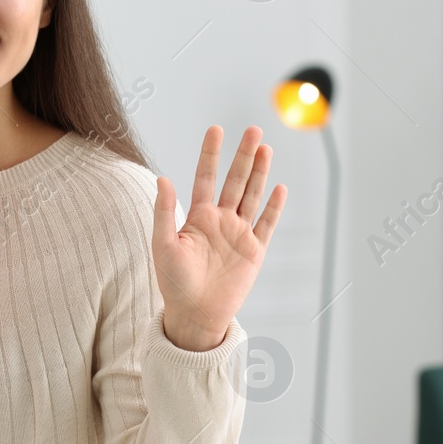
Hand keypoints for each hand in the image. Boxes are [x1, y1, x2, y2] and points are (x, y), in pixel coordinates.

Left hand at [152, 125, 286, 350]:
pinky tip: (279, 188)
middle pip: (235, 180)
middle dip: (243, 155)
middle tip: (252, 129)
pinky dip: (273, 207)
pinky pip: (266, 224)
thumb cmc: (173, 282)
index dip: (211, 154)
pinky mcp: (254, 251)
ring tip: (265, 148)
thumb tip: (163, 178)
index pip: (206, 177)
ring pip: (252, 196)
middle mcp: (220, 220)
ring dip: (259, 173)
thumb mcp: (163, 245)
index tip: (216, 129)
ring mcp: (239, 234)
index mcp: (198, 217)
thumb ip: (164, 212)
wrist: (195, 314)